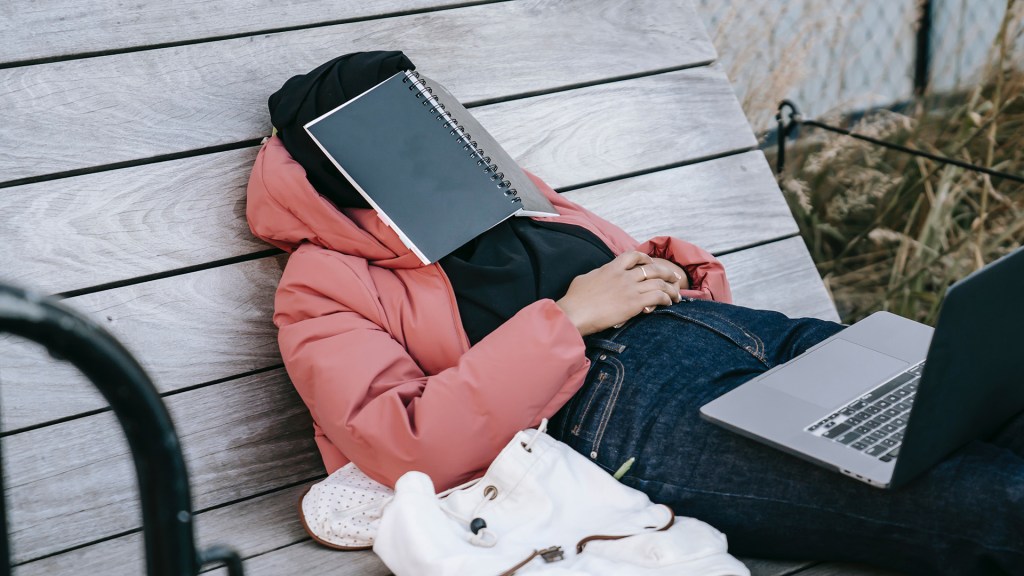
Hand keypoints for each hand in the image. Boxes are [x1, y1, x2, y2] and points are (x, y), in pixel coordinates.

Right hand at [555, 251, 683, 335]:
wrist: (574, 313)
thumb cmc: (574, 300)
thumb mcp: (585, 279)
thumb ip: (597, 275)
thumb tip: (600, 275)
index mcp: (611, 268)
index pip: (633, 256)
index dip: (645, 258)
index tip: (651, 263)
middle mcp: (623, 275)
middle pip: (652, 268)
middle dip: (666, 272)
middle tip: (674, 277)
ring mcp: (630, 288)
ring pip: (659, 282)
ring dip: (671, 288)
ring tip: (676, 295)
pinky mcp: (634, 303)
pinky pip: (658, 297)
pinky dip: (667, 298)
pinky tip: (669, 303)